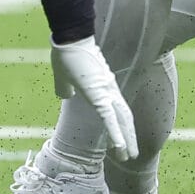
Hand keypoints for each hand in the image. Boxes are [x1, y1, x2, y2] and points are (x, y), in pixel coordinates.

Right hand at [50, 36, 137, 159]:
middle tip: (132, 155)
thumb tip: (65, 95)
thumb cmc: (66, 53)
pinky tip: (120, 147)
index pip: (114, 111)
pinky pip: (110, 118)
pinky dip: (116, 134)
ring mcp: (106, 92)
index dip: (118, 126)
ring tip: (130, 156)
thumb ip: (65, 87)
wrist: (69, 37)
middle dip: (128, 137)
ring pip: (121, 120)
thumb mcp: (63, 76)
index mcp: (102, 87)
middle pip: (123, 117)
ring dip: (126, 139)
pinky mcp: (99, 94)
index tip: (119, 142)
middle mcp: (109, 90)